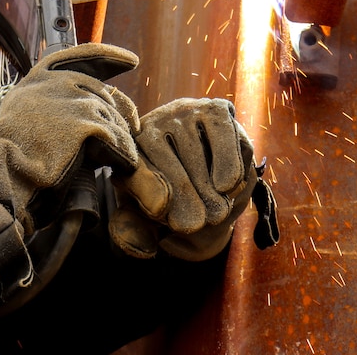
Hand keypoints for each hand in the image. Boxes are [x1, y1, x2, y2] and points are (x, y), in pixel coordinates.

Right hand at [0, 43, 141, 314]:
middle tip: (130, 128)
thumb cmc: (7, 160)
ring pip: (113, 120)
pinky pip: (118, 142)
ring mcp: (73, 104)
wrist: (2, 178)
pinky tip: (121, 167)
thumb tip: (82, 106)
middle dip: (121, 110)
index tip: (130, 60)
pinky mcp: (86, 127)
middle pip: (103, 93)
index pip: (79, 56)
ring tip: (119, 158)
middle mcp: (57, 85)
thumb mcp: (21, 117)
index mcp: (38, 80)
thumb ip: (48, 105)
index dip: (108, 56)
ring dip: (120, 140)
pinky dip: (123, 156)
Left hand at [108, 98, 256, 260]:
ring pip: (195, 147)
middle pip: (165, 157)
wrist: (203, 177)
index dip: (146, 189)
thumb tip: (142, 249)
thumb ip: (136, 234)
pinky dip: (230, 162)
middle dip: (184, 194)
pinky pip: (224, 134)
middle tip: (198, 223)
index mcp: (126, 150)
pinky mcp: (215, 109)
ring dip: (208, 184)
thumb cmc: (167, 201)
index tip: (161, 211)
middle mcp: (151, 123)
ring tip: (216, 214)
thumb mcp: (144, 219)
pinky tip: (228, 187)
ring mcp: (183, 112)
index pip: (133, 166)